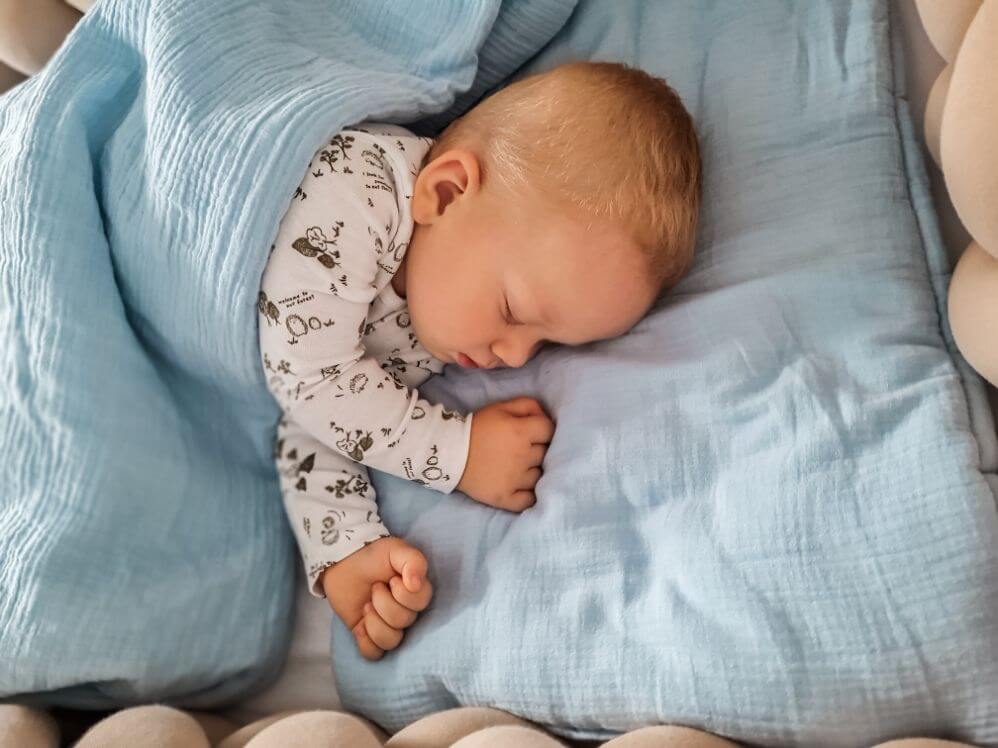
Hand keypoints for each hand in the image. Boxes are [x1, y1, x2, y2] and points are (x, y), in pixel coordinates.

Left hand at [320, 537, 432, 659]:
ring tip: (365, 606)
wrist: (343, 562)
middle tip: (374, 588)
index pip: (421, 604)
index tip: (391, 579)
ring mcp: (387, 625)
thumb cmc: (372, 555)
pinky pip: (374, 653)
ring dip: (374, 622)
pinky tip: (359, 626)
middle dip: (384, 603)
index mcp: (416, 592)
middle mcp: (405, 611)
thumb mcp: (395, 549)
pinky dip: (366, 642)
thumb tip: (416, 584)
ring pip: (392, 641)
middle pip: (404, 621)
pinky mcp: (368, 635)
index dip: (404, 594)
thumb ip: (413, 560)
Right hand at [456, 396, 554, 511]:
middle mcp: (522, 456)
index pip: (549, 430)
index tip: (533, 432)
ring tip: (516, 467)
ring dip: (531, 471)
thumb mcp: (501, 408)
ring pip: (538, 476)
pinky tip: (521, 488)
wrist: (449, 452)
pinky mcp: (506, 498)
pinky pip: (529, 500)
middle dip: (536, 449)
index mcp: (521, 432)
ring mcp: (515, 480)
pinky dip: (528, 494)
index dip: (543, 430)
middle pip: (545, 453)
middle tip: (520, 449)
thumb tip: (545, 416)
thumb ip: (527, 405)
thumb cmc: (477, 428)